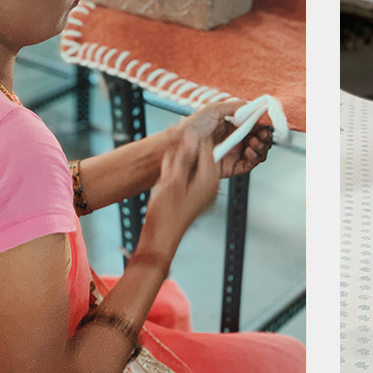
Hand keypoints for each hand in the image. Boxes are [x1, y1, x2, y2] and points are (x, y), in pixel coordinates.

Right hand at [139, 130, 218, 261]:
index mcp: (209, 178)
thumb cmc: (165, 213)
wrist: (161, 239)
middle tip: (170, 151)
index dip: (191, 138)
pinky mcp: (196, 198)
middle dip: (185, 151)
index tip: (178, 133)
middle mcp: (211, 185)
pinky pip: (190, 177)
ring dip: (180, 162)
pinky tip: (167, 175)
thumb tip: (190, 136)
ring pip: (194, 166)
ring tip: (167, 164)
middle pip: (201, 156)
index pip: (206, 147)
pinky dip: (179, 173)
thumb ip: (182, 157)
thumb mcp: (171, 180)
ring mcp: (204, 192)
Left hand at [181, 101, 272, 177]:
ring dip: (262, 145)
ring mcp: (234, 153)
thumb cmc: (190, 128)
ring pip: (258, 151)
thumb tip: (253, 105)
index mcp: (231, 125)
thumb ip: (235, 107)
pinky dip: (255, 157)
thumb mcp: (213, 110)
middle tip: (264, 133)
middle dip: (265, 135)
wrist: (179, 147)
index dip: (263, 123)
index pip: (253, 124)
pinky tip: (250, 150)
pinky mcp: (232, 167)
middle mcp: (234, 139)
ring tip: (255, 141)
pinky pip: (250, 164)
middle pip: (259, 138)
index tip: (268, 121)